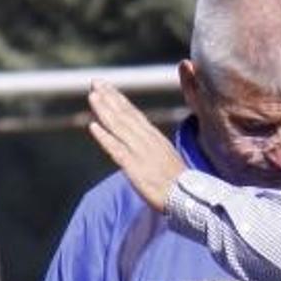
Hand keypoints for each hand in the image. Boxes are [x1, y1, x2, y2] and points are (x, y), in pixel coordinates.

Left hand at [86, 80, 185, 210]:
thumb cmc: (177, 181)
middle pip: (125, 115)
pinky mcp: (134, 167)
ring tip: (92, 96)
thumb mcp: (165, 155)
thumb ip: (151, 145)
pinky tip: (93, 126)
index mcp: (154, 137)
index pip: (133, 113)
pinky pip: (117, 150)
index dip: (119, 99)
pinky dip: (104, 137)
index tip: (106, 86)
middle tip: (95, 82)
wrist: (188, 198)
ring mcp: (140, 152)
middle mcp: (147, 140)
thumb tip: (141, 138)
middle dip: (109, 97)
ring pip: (119, 127)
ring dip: (104, 110)